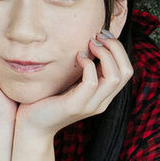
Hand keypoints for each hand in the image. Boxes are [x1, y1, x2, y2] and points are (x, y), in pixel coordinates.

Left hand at [13, 30, 133, 139]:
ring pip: (114, 77)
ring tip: (89, 44)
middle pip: (126, 71)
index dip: (118, 48)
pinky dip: (87, 64)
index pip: (127, 70)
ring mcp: (90, 105)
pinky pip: (91, 82)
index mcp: (104, 95)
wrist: (32, 126)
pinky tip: (77, 57)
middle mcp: (102, 101)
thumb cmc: (48, 98)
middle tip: (97, 36)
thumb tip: (91, 41)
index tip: (102, 35)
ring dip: (104, 54)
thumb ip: (84, 68)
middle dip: (115, 47)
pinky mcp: (75, 106)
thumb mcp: (72, 81)